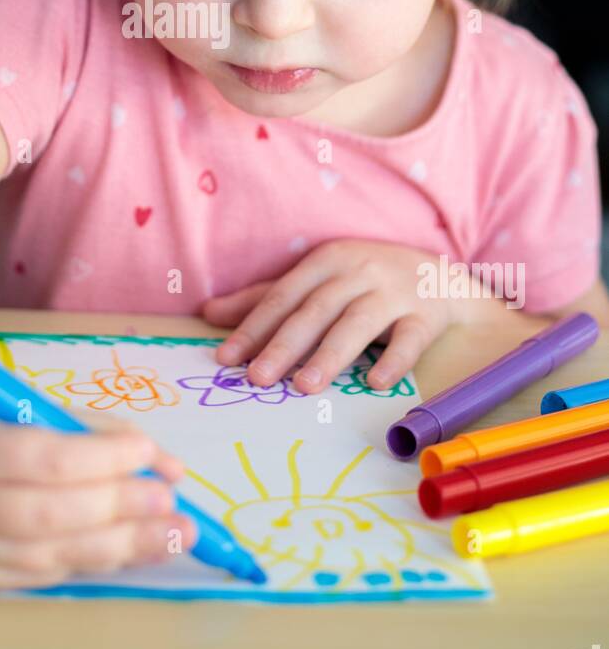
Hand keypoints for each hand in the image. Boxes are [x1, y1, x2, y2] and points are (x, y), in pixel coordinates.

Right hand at [0, 408, 195, 589]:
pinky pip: (44, 575)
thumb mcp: (29, 405)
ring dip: (122, 545)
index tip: (147, 453)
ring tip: (171, 534)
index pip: (44, 459)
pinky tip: (132, 549)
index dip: (102, 459)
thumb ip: (98, 432)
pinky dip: (94, 561)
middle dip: (118, 509)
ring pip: (50, 556)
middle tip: (169, 502)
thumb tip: (168, 467)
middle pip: (48, 516)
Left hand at [202, 239, 452, 394]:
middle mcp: (358, 271)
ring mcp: (394, 292)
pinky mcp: (425, 315)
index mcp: (326, 261)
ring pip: (358, 324)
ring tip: (304, 387)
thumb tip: (209, 313)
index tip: (226, 359)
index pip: (282, 296)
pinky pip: (410, 339)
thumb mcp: (318, 278)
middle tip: (257, 380)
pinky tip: (375, 383)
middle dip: (284, 345)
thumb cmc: (365, 279)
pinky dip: (394, 360)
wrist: (438, 275)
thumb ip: (266, 297)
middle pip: (315, 310)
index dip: (253, 327)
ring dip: (330, 355)